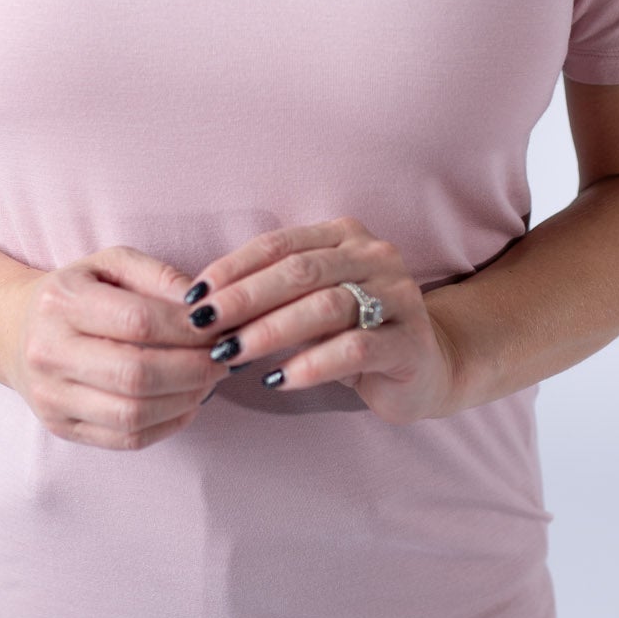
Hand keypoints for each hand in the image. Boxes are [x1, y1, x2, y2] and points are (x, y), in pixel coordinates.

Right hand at [0, 246, 236, 449]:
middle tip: (223, 358)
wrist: (15, 330)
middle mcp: (49, 353)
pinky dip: (168, 424)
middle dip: (194, 369)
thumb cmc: (77, 293)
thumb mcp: (111, 264)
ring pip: (133, 414)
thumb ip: (159, 277)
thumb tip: (204, 309)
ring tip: (208, 380)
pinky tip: (186, 402)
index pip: (138, 322)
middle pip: (137, 375)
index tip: (217, 326)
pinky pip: (127, 439)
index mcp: (61, 303)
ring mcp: (51, 397)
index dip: (187, 329)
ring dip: (186, 400)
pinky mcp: (61, 428)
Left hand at [174, 217, 466, 424]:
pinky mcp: (410, 342)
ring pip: (325, 307)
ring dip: (270, 331)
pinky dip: (310, 364)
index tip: (194, 296)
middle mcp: (375, 257)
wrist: (424, 368)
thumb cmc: (352, 332)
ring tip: (231, 354)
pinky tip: (277, 380)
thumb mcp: (311, 303)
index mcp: (345, 237)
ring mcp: (399, 297)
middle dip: (245, 298)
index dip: (233, 268)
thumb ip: (271, 294)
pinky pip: (354, 349)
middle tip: (204, 325)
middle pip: (300, 271)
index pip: (279, 244)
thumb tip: (203, 305)